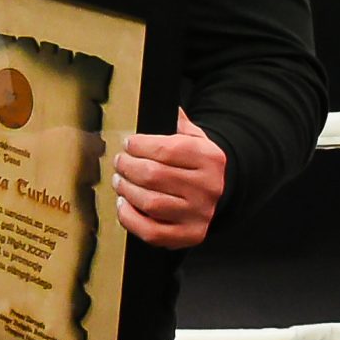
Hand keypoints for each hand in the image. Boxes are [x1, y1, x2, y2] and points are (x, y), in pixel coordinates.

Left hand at [113, 108, 226, 247]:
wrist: (220, 195)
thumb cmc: (197, 165)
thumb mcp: (196, 139)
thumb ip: (177, 123)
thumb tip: (158, 103)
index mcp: (210, 158)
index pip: (167, 149)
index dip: (140, 146)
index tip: (128, 144)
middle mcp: (207, 187)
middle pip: (154, 175)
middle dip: (128, 167)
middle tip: (119, 162)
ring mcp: (198, 214)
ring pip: (151, 202)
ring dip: (126, 190)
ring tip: (119, 181)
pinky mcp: (188, 235)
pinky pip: (151, 231)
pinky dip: (130, 218)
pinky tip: (123, 204)